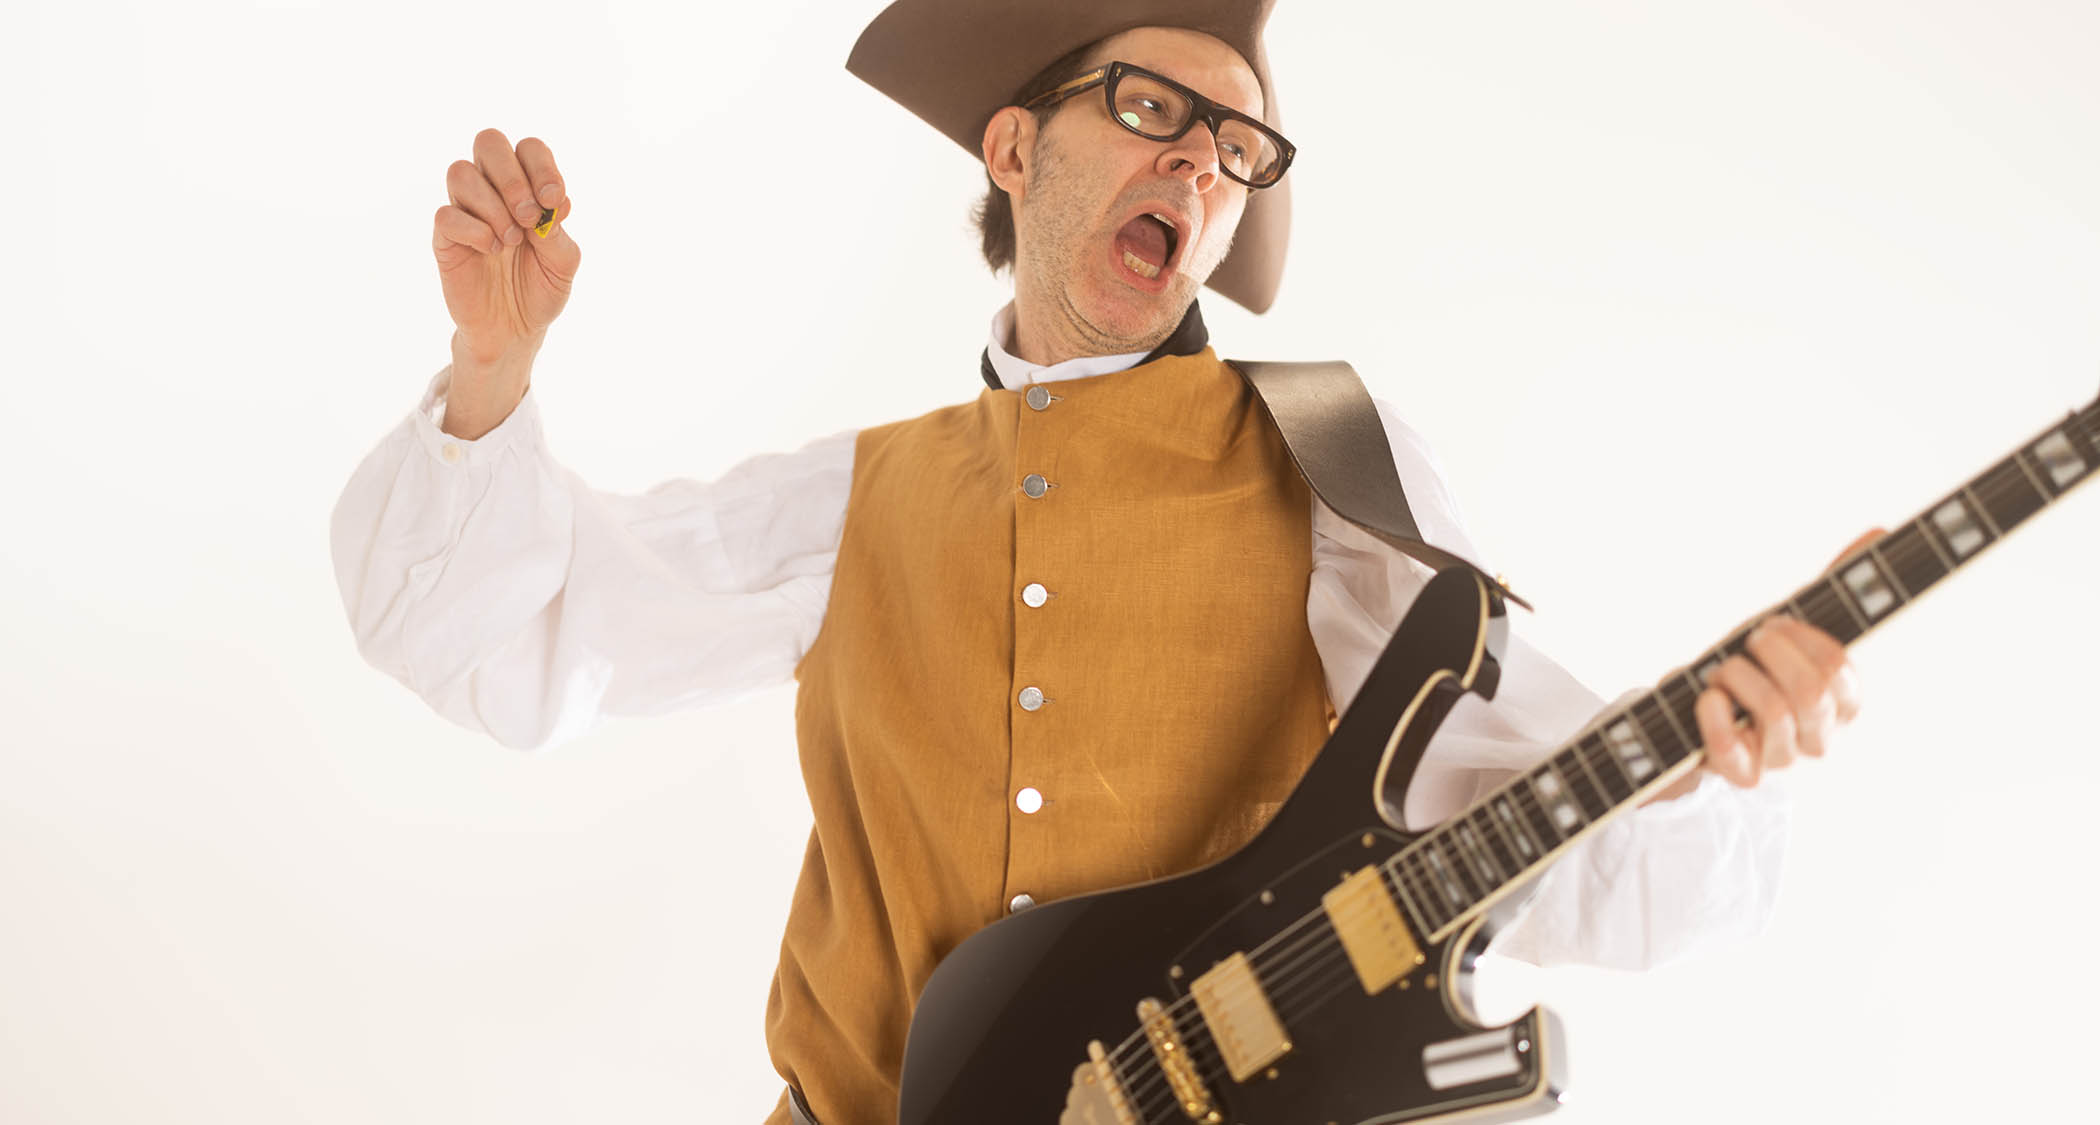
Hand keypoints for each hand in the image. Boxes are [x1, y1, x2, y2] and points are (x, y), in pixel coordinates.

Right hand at [432, 128, 580, 358]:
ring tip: (511, 240)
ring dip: (493, 205)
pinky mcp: (444, 238)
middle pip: (488, 142)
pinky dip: (474, 230)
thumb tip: (550, 203)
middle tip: (529, 217)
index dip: (542, 166)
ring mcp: (466, 211)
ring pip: (461, 172)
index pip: (529, 149)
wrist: (515, 330)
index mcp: (527, 188)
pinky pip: (446, 214)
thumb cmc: (539, 289)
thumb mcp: (563, 263)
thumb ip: (558, 231)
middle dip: (513, 177)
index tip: (553, 201)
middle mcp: (493, 191)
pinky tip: (491, 250)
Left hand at [1692, 528, 1880, 787]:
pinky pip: (1733, 749)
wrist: (1694, 711)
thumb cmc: (1753, 667)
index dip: (1802, 638)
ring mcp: (1784, 759)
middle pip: (1812, 691)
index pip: (1840, 668)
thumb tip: (1880, 531)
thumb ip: (1834, 586)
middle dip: (1771, 652)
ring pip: (1775, 715)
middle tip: (1749, 641)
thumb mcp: (1791, 625)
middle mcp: (1820, 735)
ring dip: (1737, 678)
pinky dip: (1713, 716)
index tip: (1775, 623)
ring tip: (1724, 671)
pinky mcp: (1744, 775)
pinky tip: (1707, 700)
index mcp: (1842, 701)